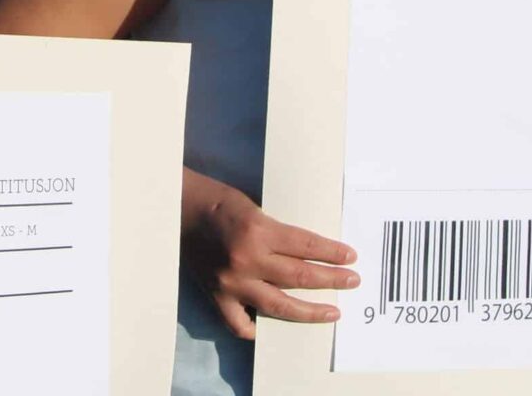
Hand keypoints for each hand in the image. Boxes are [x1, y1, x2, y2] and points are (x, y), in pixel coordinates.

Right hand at [181, 169, 358, 338]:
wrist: (180, 209)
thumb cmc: (219, 202)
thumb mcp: (256, 208)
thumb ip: (279, 233)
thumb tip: (312, 252)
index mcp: (259, 230)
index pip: (307, 246)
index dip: (333, 253)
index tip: (350, 257)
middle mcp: (247, 259)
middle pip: (301, 277)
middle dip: (333, 280)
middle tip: (352, 281)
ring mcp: (232, 282)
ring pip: (280, 305)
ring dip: (311, 311)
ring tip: (332, 312)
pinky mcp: (217, 296)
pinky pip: (241, 323)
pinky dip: (258, 328)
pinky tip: (273, 326)